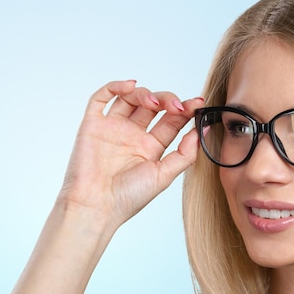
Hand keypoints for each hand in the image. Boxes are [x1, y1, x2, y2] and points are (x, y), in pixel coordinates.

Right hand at [57, 80, 202, 229]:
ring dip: (145, 93)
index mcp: (151, 147)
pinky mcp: (93, 125)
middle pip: (153, 106)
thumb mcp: (164, 176)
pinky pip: (101, 98)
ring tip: (154, 102)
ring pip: (130, 98)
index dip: (185, 110)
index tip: (198, 103)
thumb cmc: (128, 197)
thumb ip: (184, 154)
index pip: (171, 121)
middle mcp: (132, 135)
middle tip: (176, 106)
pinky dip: (115, 87)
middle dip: (168, 100)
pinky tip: (130, 86)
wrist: (96, 206)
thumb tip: (200, 131)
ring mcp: (113, 128)